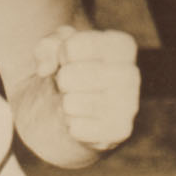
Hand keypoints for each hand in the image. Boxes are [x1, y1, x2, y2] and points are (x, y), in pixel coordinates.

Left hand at [33, 27, 139, 151]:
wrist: (81, 109)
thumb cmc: (72, 71)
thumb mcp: (56, 49)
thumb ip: (46, 46)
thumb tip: (45, 68)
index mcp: (121, 45)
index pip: (73, 46)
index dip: (61, 55)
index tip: (69, 60)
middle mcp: (130, 73)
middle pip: (69, 76)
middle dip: (62, 81)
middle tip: (72, 84)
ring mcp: (128, 104)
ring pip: (71, 104)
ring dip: (66, 104)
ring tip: (79, 100)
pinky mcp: (120, 130)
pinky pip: (76, 128)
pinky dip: (71, 125)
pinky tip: (84, 118)